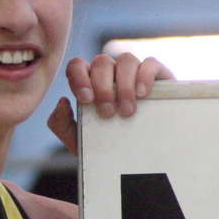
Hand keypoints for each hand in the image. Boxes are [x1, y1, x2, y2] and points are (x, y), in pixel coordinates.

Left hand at [47, 52, 170, 153]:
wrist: (143, 157)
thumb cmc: (110, 145)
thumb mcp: (79, 141)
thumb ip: (61, 124)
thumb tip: (62, 101)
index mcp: (90, 82)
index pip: (78, 66)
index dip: (79, 78)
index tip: (86, 100)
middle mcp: (111, 72)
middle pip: (101, 62)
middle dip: (103, 87)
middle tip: (108, 113)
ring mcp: (135, 72)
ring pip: (126, 60)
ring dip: (124, 84)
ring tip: (128, 110)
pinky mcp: (158, 76)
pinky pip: (150, 63)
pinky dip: (144, 76)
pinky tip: (143, 95)